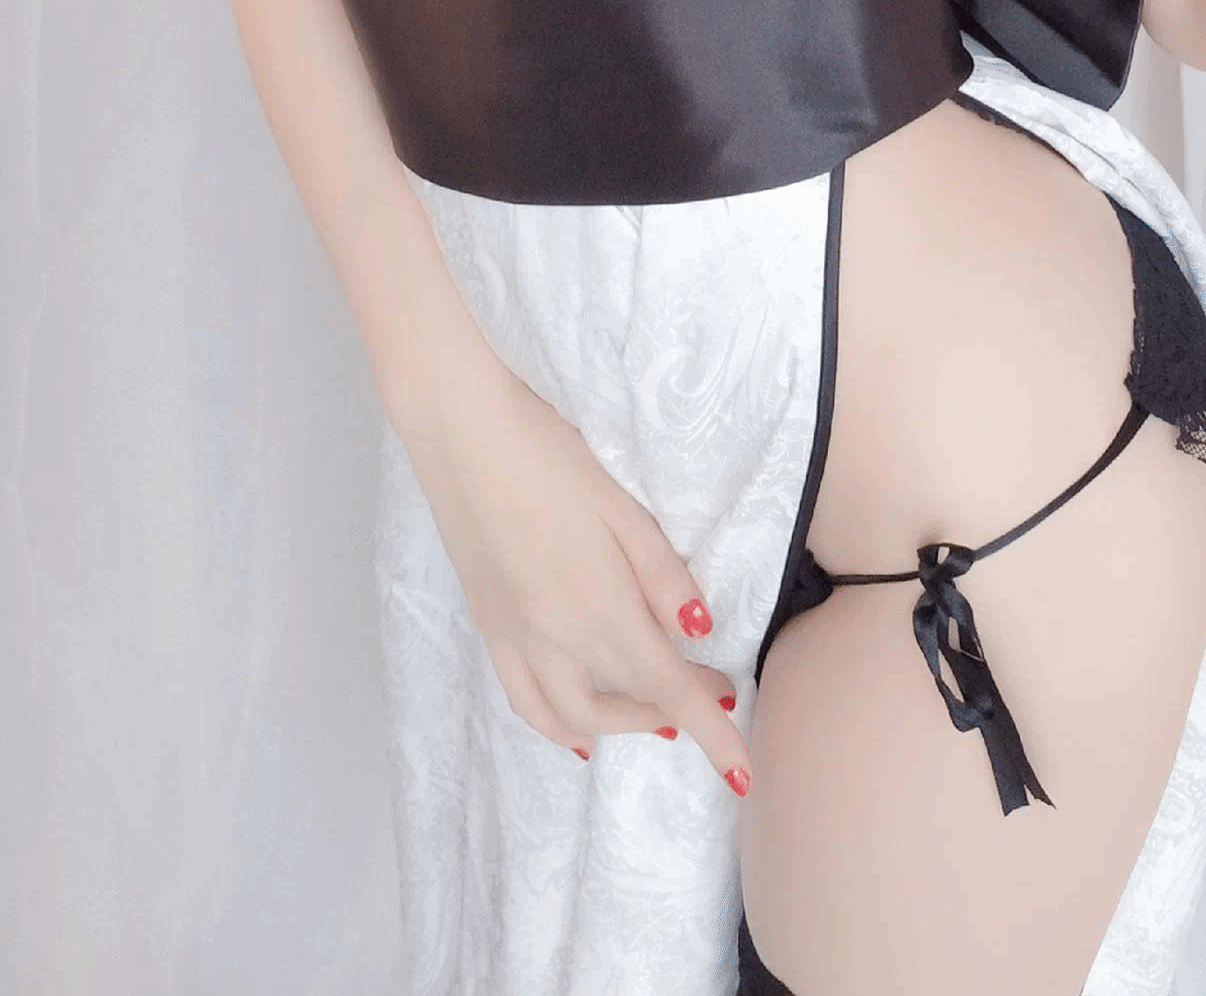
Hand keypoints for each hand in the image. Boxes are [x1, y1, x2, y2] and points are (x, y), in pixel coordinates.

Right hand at [404, 342, 752, 790]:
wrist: (461, 432)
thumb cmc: (548, 454)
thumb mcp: (620, 505)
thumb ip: (662, 574)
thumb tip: (700, 631)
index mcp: (596, 605)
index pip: (667, 688)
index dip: (712, 735)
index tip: (744, 774)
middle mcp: (553, 637)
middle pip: (623, 706)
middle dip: (674, 715)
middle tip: (714, 691)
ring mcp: (513, 637)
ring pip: (569, 718)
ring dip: (620, 727)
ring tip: (656, 714)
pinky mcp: (487, 625)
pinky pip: (525, 700)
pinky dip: (557, 726)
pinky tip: (577, 726)